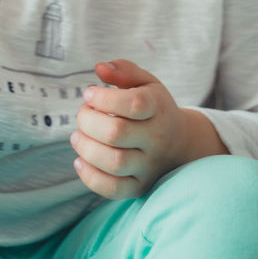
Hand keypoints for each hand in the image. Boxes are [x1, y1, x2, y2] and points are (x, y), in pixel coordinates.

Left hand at [70, 58, 187, 198]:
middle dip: (89, 121)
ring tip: (78, 137)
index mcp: (158, 108)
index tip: (88, 94)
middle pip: (117, 133)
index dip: (104, 98)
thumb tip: (99, 68)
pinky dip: (91, 178)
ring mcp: (149, 165)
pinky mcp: (140, 187)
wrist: (179, 142)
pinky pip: (114, 190)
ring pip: (115, 163)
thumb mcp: (145, 82)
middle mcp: (157, 138)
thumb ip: (123, 70)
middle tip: (82, 114)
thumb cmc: (153, 107)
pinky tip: (80, 161)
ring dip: (87, 148)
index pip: (133, 104)